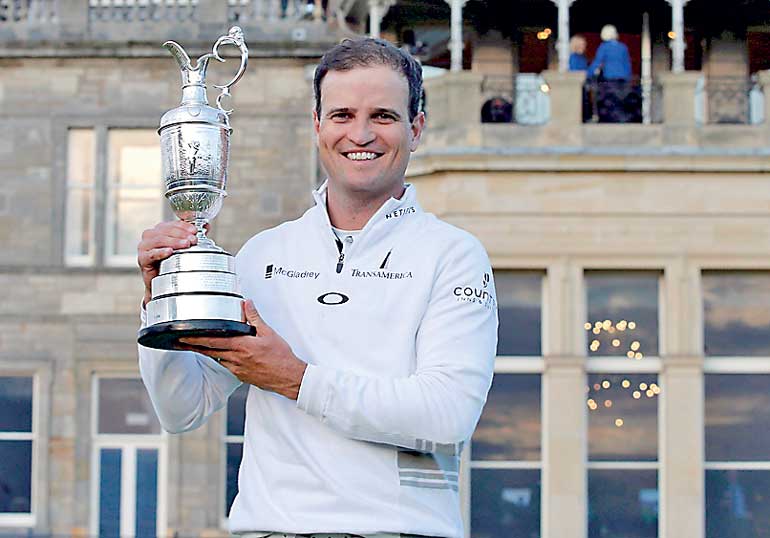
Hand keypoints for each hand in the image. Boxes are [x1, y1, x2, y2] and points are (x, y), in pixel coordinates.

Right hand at [137, 221, 198, 305]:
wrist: (160, 283)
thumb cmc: (171, 262)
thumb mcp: (182, 247)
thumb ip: (192, 235)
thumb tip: (206, 226)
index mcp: (159, 230)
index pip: (172, 224)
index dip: (184, 226)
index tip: (195, 230)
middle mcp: (150, 236)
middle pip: (166, 231)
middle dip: (181, 234)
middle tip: (193, 240)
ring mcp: (144, 247)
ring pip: (159, 240)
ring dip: (174, 241)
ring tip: (186, 244)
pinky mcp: (142, 259)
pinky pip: (151, 254)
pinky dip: (160, 252)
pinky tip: (169, 252)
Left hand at [177, 300, 306, 399]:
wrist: (288, 377)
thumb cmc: (281, 357)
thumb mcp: (269, 333)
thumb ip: (254, 317)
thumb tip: (247, 304)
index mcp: (241, 346)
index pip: (213, 341)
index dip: (196, 338)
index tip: (184, 335)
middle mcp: (236, 359)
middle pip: (209, 351)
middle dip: (194, 345)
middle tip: (181, 341)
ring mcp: (237, 369)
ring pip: (217, 358)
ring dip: (206, 352)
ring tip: (196, 346)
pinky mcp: (240, 376)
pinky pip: (226, 366)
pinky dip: (221, 359)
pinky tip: (221, 355)